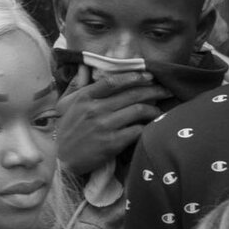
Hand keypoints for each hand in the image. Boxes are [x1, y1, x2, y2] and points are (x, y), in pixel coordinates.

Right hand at [52, 71, 168, 178]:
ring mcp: (104, 126)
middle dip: (153, 91)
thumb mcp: (66, 106)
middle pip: (131, 95)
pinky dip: (148, 127)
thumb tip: (83, 68)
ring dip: (153, 109)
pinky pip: (138, 130)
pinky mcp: (112, 143)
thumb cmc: (68, 131)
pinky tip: (151, 126)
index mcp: (84, 98)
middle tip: (165, 91)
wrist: (64, 160)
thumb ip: (77, 86)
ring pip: (138, 111)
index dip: (134, 77)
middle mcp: (94, 109)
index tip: (148, 76)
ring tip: (158, 110)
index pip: (112, 81)